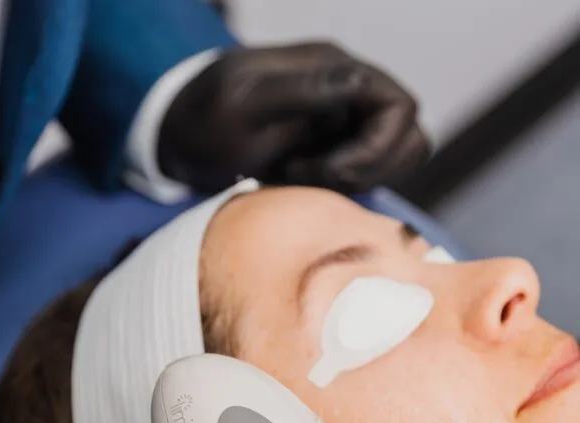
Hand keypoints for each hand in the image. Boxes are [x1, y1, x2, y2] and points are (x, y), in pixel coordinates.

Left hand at [158, 42, 429, 194]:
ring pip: (394, 159)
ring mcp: (343, 122)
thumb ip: (306, 91)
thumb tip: (361, 81)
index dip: (375, 150)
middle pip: (408, 137)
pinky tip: (298, 184)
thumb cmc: (202, 119)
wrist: (177, 133)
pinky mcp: (333, 149)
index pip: (399, 107)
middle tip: (312, 178)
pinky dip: (342, 189)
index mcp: (334, 71)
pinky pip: (366, 173)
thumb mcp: (245, 105)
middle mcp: (348, 93)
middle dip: (369, 170)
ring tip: (301, 180)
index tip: (325, 171)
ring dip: (357, 182)